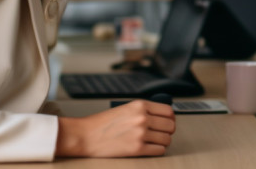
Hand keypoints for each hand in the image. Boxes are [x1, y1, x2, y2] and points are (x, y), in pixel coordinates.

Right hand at [55, 99, 175, 157]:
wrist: (86, 135)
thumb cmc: (103, 123)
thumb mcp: (125, 108)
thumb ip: (144, 111)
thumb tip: (163, 117)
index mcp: (140, 105)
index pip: (168, 111)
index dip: (170, 118)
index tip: (167, 122)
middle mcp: (142, 118)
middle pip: (170, 125)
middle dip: (167, 130)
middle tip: (161, 133)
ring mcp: (141, 134)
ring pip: (166, 139)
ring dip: (162, 141)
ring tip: (154, 141)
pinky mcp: (137, 149)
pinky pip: (159, 150)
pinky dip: (157, 150)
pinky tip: (149, 148)